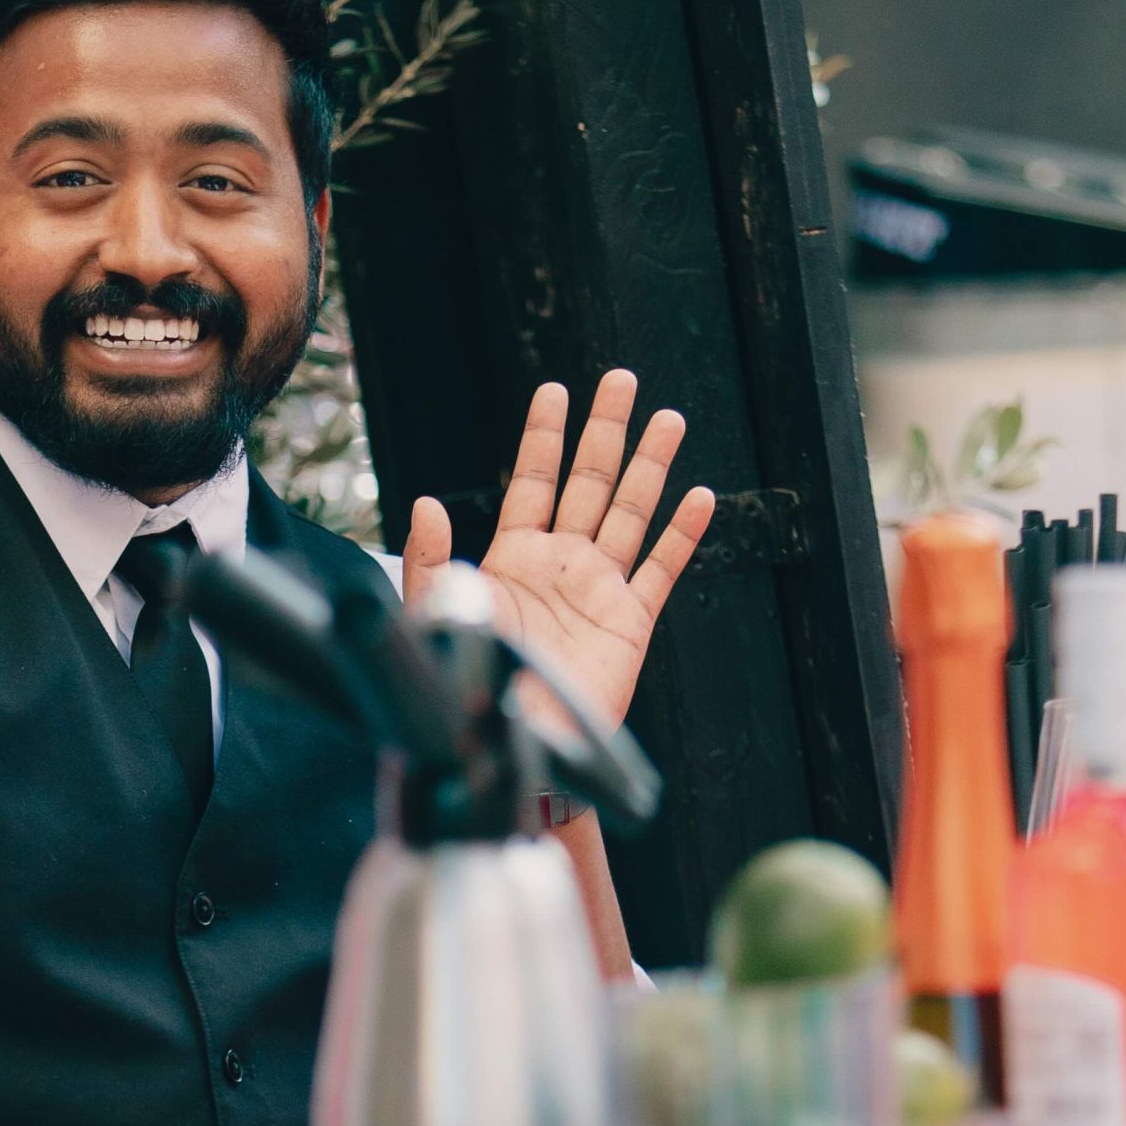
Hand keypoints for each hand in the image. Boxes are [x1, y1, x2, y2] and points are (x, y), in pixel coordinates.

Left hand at [405, 372, 715, 734]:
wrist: (513, 745)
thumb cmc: (469, 687)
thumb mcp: (436, 617)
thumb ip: (430, 560)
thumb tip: (426, 503)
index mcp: (513, 558)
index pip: (533, 481)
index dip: (544, 436)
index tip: (554, 391)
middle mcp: (561, 564)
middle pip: (589, 482)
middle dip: (606, 430)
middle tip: (621, 379)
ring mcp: (599, 590)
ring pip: (631, 512)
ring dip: (651, 466)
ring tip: (668, 419)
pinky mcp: (631, 622)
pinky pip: (662, 568)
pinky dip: (682, 533)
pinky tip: (699, 496)